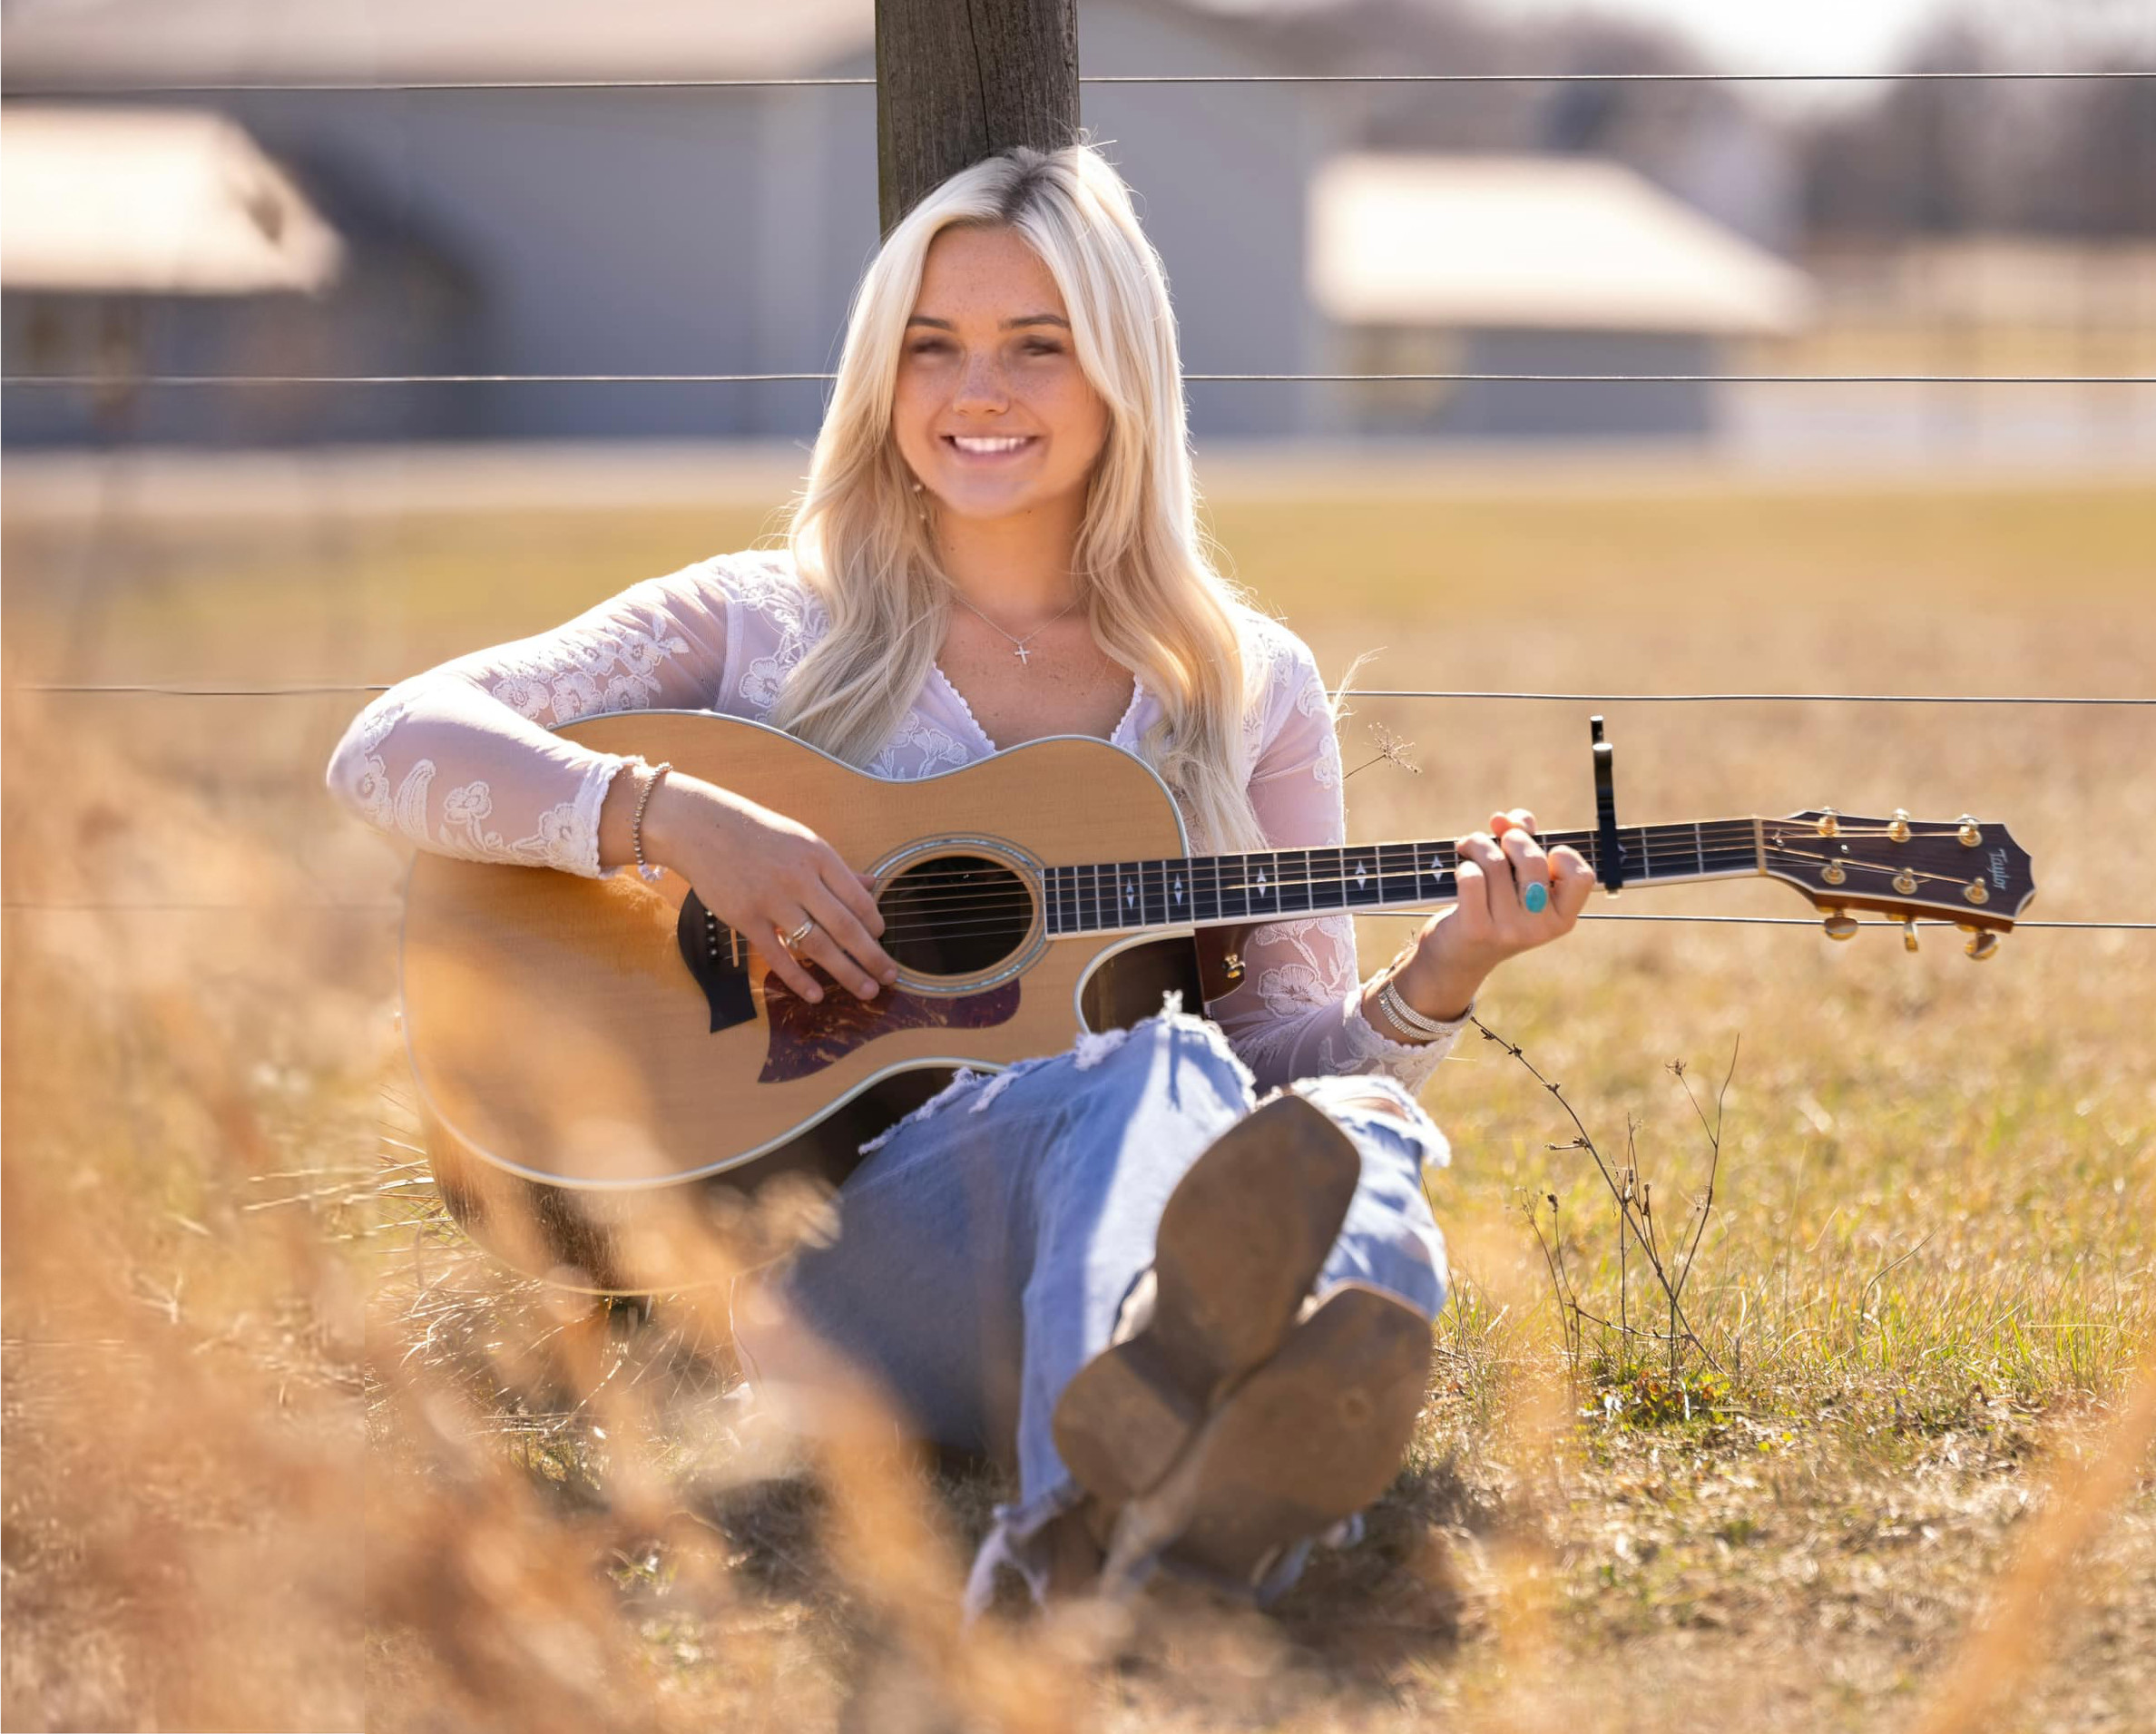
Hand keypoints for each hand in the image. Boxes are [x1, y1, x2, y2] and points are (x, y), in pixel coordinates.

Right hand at [641, 772, 898, 1004]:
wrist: (703, 829)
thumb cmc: (758, 834)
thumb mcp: (803, 842)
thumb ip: (837, 870)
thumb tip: (873, 886)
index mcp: (818, 856)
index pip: (857, 897)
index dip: (874, 923)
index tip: (882, 938)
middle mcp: (799, 878)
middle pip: (845, 926)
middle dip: (872, 956)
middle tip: (889, 978)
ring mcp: (771, 900)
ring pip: (817, 945)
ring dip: (846, 973)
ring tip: (866, 992)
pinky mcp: (745, 918)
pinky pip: (778, 955)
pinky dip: (799, 978)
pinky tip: (816, 995)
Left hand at [1383, 808, 1593, 1022]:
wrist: (1457, 957)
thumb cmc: (1493, 909)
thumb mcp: (1516, 881)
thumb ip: (1524, 842)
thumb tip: (1511, 818)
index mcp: (1562, 918)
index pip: (1582, 876)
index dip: (1563, 854)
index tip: (1544, 852)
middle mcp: (1540, 928)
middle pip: (1534, 860)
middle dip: (1512, 838)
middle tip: (1497, 839)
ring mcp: (1509, 931)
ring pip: (1495, 863)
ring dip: (1479, 843)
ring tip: (1470, 845)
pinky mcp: (1477, 930)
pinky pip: (1472, 878)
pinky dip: (1465, 863)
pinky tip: (1462, 867)